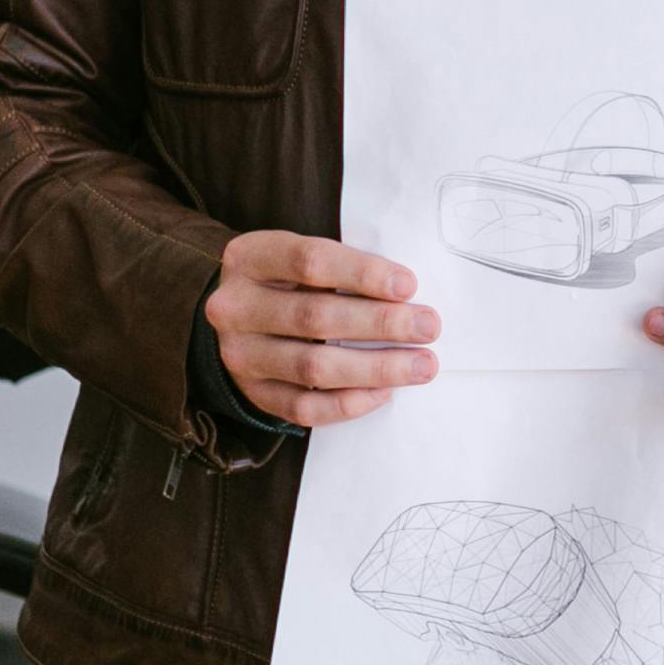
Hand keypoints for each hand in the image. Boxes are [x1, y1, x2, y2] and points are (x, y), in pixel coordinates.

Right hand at [205, 231, 437, 426]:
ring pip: (312, 368)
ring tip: (421, 365)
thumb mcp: (303, 256)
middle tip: (428, 327)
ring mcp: (240, 355)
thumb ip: (345, 266)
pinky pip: (304, 408)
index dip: (362, 274)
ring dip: (375, 369)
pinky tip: (384, 393)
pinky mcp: (254, 394)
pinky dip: (349, 404)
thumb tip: (408, 292)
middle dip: (380, 324)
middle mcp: (235, 307)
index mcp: (250, 258)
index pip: (308, 261)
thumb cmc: (290, 280)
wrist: (241, 317)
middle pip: (314, 317)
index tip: (409, 286)